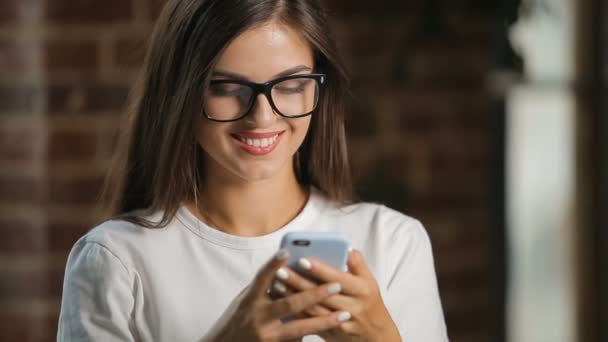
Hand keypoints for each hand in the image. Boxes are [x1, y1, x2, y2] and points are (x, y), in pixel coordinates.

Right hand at [204, 249, 350, 341]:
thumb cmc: (241, 319)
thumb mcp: (248, 300)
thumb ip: (266, 289)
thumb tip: (292, 271)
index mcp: (250, 300)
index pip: (262, 278)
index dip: (273, 264)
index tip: (286, 251)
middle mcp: (258, 317)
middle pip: (290, 304)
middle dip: (315, 294)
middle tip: (336, 285)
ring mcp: (266, 335)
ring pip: (300, 327)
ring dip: (324, 321)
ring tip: (344, 314)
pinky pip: (297, 340)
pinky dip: (313, 332)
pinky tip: (331, 328)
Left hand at [273, 250, 401, 341]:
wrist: (376, 336)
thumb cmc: (370, 303)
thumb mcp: (370, 282)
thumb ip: (358, 264)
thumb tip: (346, 248)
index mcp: (362, 290)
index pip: (337, 278)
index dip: (319, 269)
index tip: (302, 260)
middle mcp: (352, 307)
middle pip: (321, 294)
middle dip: (299, 282)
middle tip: (280, 270)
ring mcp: (341, 323)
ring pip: (312, 309)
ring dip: (293, 297)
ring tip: (276, 284)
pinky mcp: (331, 334)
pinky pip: (310, 323)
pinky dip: (295, 312)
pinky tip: (282, 302)